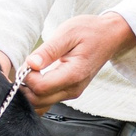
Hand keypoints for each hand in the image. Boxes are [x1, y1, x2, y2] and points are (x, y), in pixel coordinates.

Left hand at [21, 13, 135, 111]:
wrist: (109, 36)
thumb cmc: (90, 31)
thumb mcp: (67, 33)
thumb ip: (48, 51)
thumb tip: (30, 64)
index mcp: (73, 74)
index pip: (41, 87)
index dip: (27, 76)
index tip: (28, 62)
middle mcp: (73, 89)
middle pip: (38, 101)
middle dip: (25, 86)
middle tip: (26, 67)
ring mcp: (71, 93)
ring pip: (41, 104)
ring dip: (29, 91)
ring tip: (31, 71)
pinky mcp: (68, 92)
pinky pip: (46, 101)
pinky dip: (36, 94)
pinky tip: (35, 79)